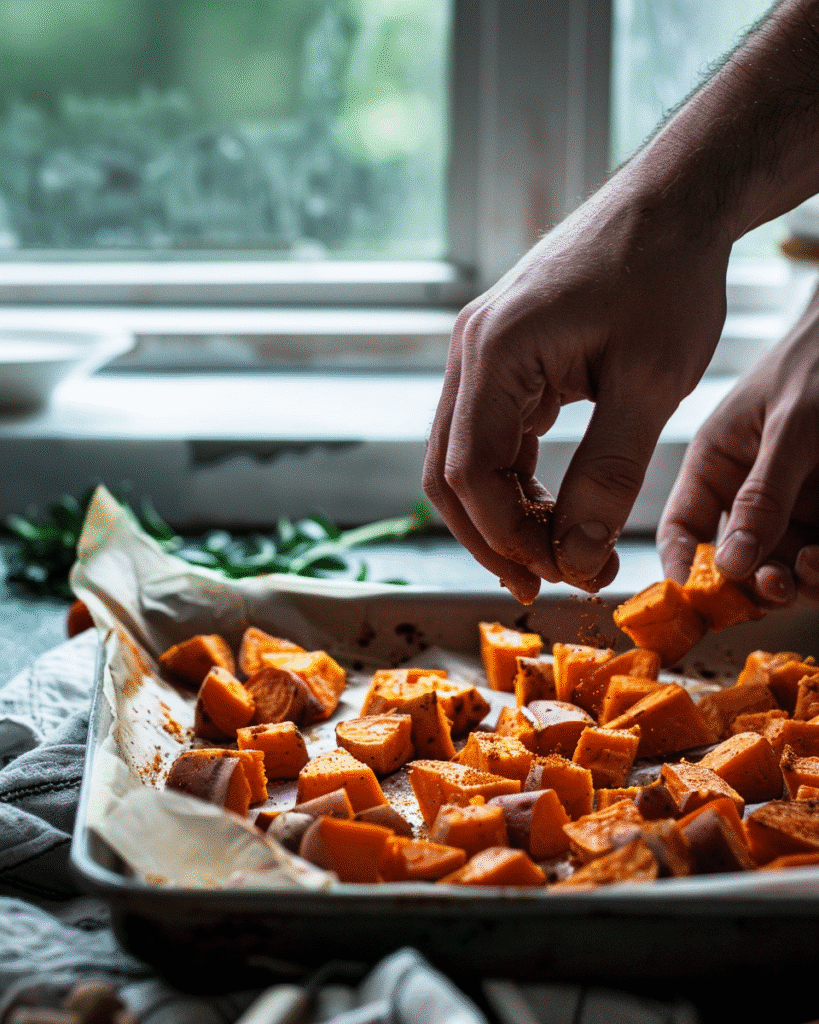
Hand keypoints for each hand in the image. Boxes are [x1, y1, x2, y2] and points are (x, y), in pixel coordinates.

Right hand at [423, 180, 731, 601]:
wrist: (672, 203)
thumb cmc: (667, 276)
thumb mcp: (649, 385)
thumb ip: (608, 475)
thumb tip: (577, 555)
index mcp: (494, 354)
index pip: (469, 472)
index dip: (507, 537)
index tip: (561, 574)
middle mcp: (470, 353)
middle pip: (449, 474)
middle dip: (493, 537)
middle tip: (546, 584)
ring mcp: (481, 355)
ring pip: (464, 460)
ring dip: (503, 514)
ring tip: (556, 555)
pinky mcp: (503, 359)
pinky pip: (491, 436)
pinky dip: (516, 482)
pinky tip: (553, 509)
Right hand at [658, 286, 818, 605]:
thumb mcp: (789, 424)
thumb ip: (762, 493)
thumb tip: (732, 564)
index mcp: (715, 465)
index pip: (682, 529)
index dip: (683, 567)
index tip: (697, 597)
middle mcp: (748, 494)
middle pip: (735, 561)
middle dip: (751, 583)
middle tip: (771, 586)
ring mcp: (791, 506)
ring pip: (782, 567)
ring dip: (792, 582)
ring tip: (809, 571)